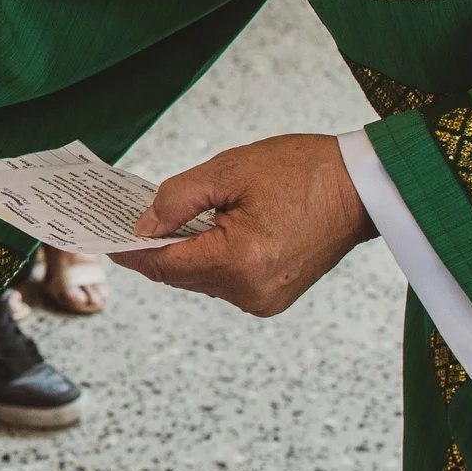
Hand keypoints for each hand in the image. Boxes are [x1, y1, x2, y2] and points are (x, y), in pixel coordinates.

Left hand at [111, 133, 375, 317]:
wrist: (364, 188)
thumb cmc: (304, 170)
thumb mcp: (230, 170)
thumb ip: (177, 199)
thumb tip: (143, 226)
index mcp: (241, 262)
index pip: (165, 265)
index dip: (132, 250)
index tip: (106, 238)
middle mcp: (251, 291)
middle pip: (180, 275)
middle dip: (155, 248)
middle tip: (129, 221)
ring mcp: (264, 300)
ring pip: (200, 280)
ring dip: (183, 253)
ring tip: (167, 221)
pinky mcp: (273, 297)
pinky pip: (224, 281)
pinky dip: (209, 259)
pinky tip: (203, 232)